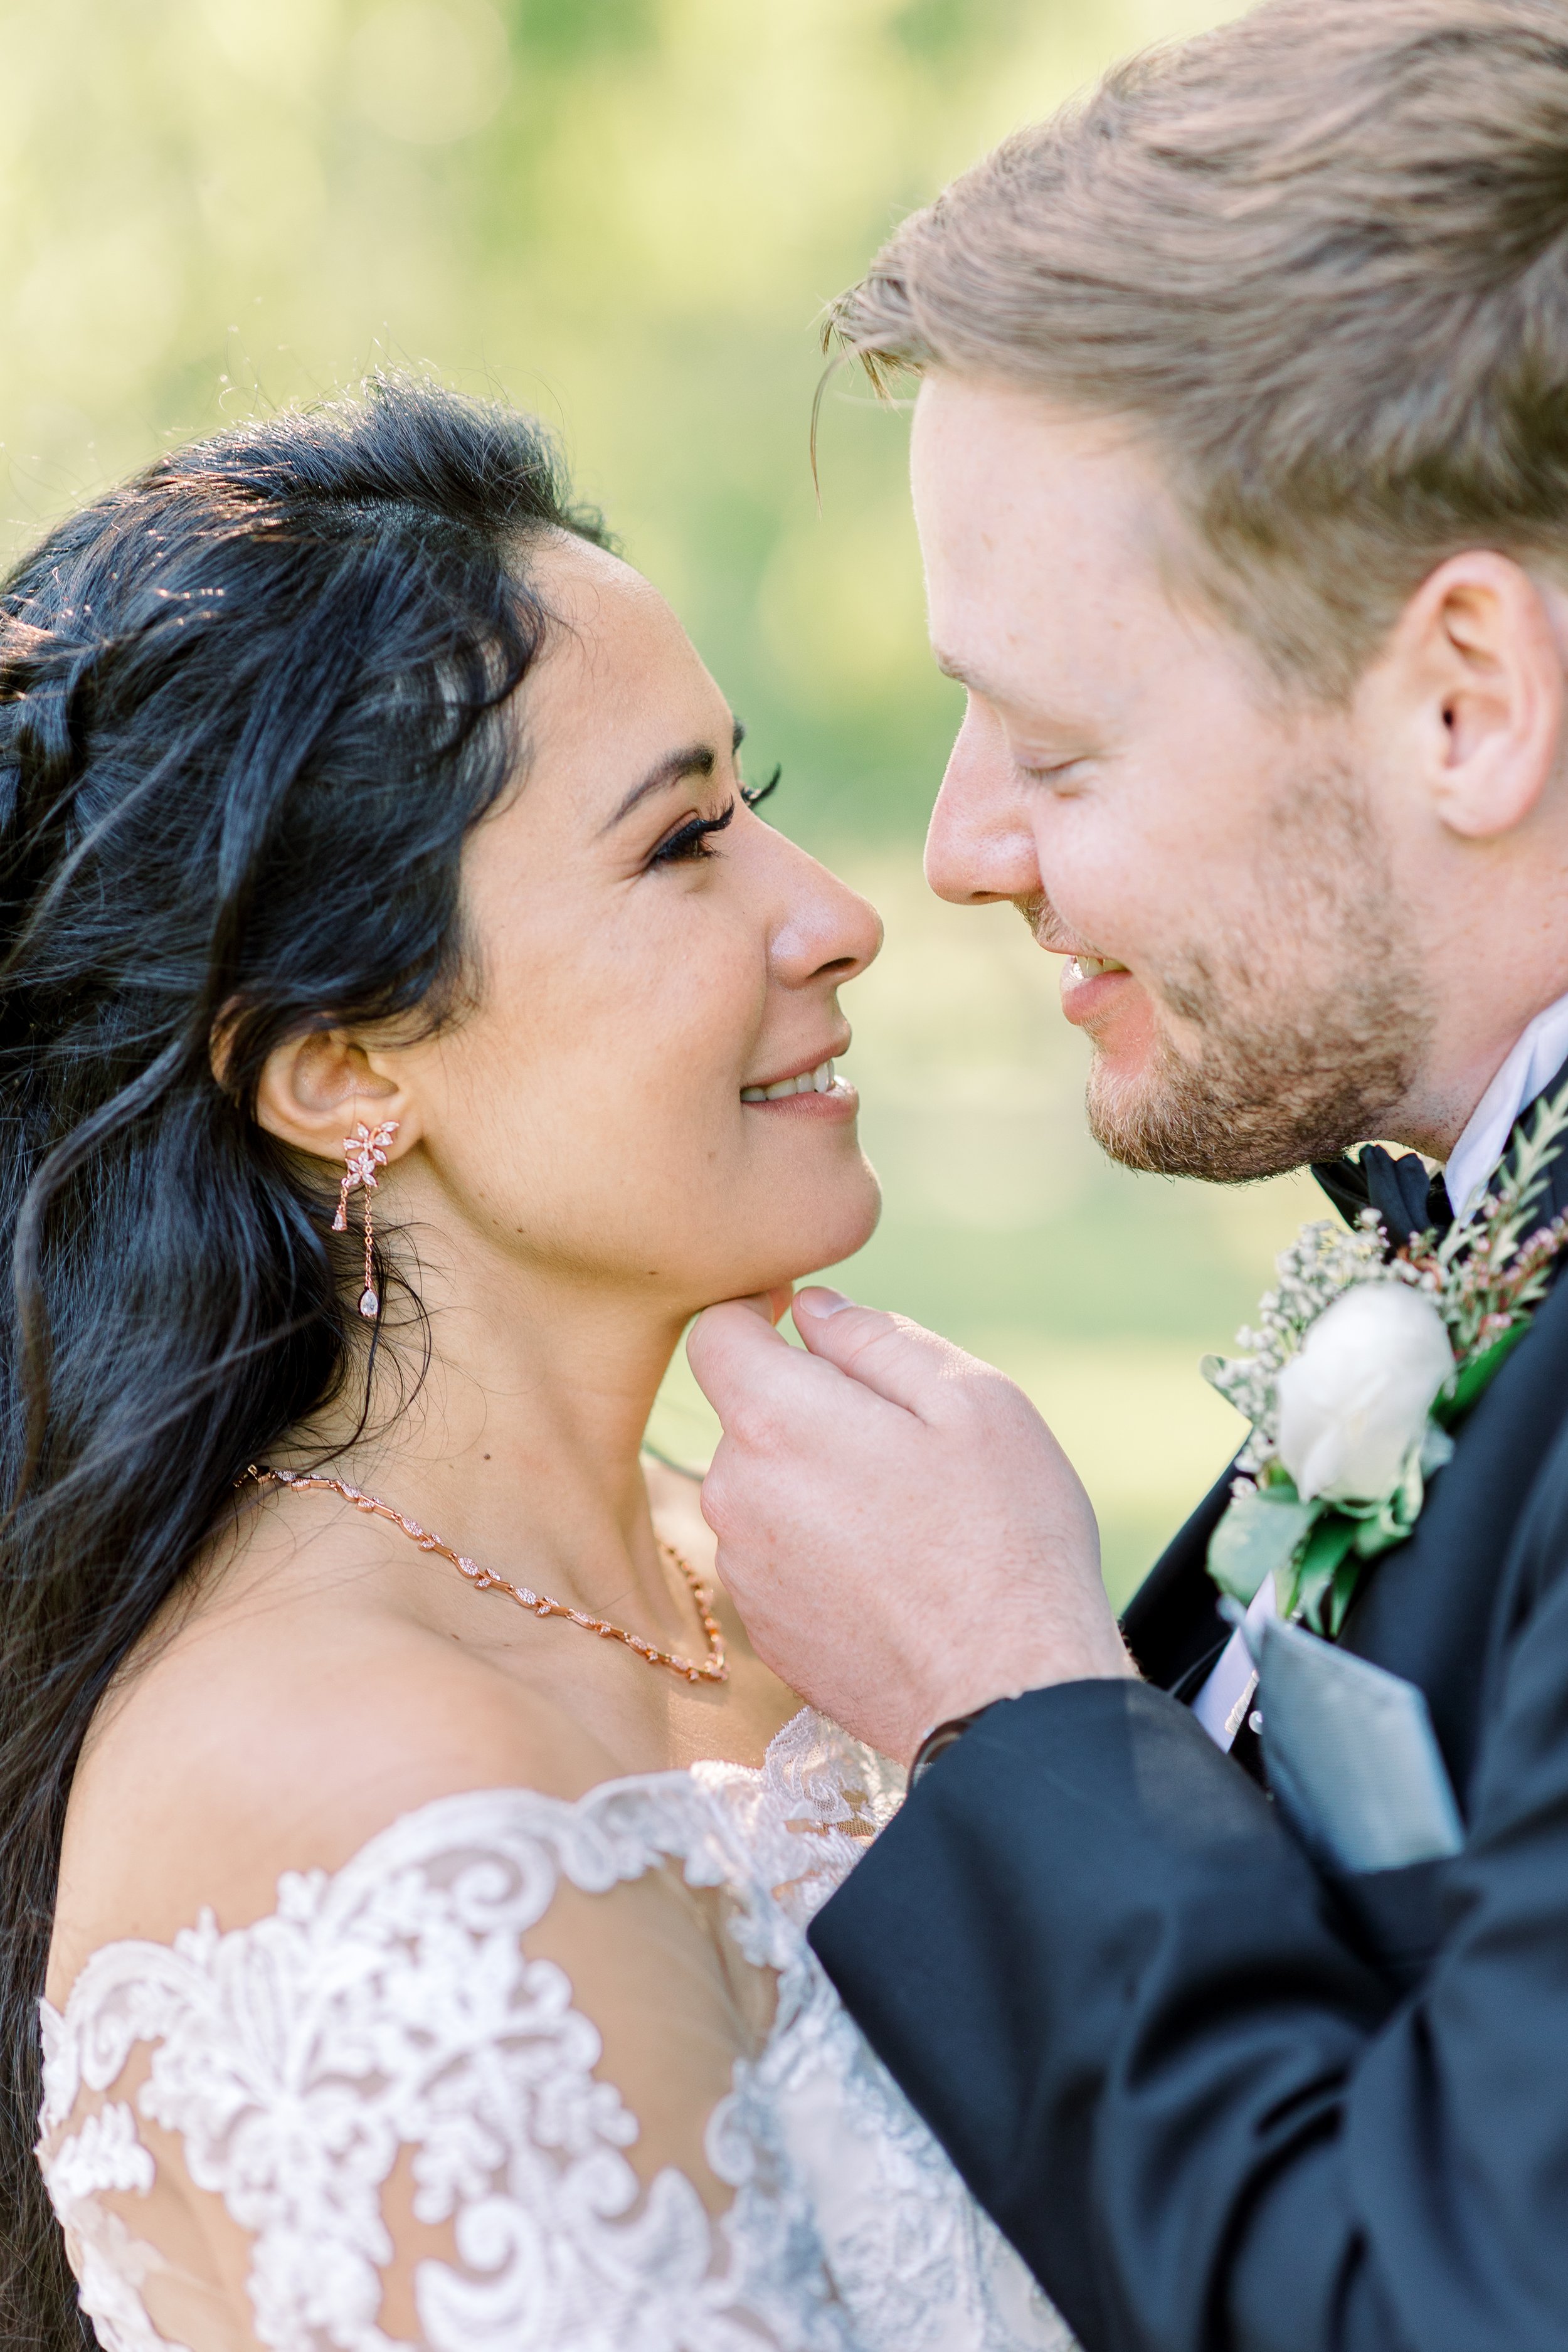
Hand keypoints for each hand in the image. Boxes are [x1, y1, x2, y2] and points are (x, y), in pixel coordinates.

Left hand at [687, 1287, 1133, 1763]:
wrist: (1007, 1693)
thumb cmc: (1005, 1537)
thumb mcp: (970, 1400)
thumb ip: (875, 1338)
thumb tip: (812, 1309)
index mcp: (776, 1422)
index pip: (717, 1334)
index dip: (760, 1314)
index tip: (806, 1325)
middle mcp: (736, 1495)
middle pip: (749, 1415)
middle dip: (809, 1408)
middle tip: (905, 1444)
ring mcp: (744, 1571)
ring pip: (765, 1488)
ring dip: (817, 1482)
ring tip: (909, 1519)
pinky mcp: (765, 1630)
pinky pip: (778, 1554)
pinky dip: (821, 1548)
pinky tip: (893, 1574)